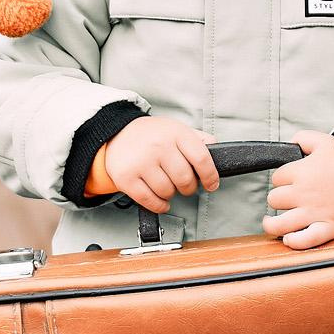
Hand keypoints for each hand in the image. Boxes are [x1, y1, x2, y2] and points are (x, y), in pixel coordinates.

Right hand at [94, 115, 218, 211]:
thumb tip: (216, 149)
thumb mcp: (176, 128)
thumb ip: (198, 139)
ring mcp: (141, 162)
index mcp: (175, 133)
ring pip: (167, 192)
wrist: (116, 133)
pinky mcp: (126, 178)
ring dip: (171, 195)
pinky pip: (149, 200)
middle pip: (185, 179)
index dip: (210, 176)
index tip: (211, 185)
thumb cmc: (151, 135)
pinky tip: (160, 200)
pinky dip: (159, 205)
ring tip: (167, 186)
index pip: (202, 158)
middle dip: (188, 188)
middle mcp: (159, 146)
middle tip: (185, 186)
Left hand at [262, 130, 333, 248]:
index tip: (291, 181)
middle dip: (279, 198)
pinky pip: (306, 240)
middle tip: (289, 198)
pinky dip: (294, 242)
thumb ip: (303, 138)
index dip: (282, 179)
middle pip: (275, 200)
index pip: (277, 178)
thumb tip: (290, 144)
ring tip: (271, 222)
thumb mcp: (325, 140)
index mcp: (302, 172)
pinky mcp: (330, 227)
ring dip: (272, 224)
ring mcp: (316, 213)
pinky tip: (289, 238)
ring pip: (280, 224)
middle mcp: (305, 194)